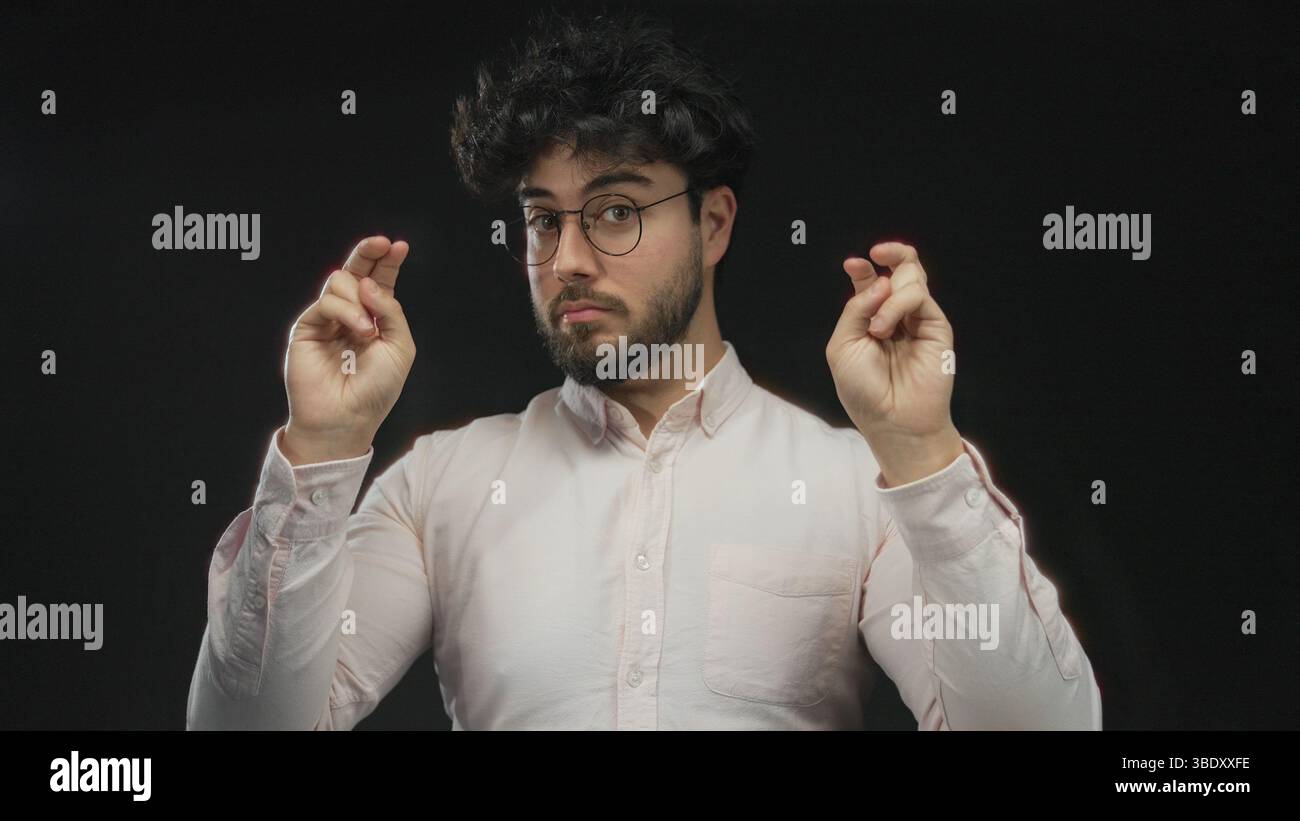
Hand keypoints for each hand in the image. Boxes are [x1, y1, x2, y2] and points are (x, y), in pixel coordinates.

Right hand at [283, 236, 415, 459]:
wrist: (348, 418)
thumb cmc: (376, 390)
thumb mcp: (400, 348)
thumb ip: (392, 312)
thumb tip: (368, 282)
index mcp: (375, 319)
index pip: (378, 282)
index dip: (387, 262)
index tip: (399, 246)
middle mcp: (350, 315)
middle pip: (355, 271)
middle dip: (368, 253)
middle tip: (381, 242)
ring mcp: (327, 320)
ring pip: (340, 282)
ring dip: (360, 298)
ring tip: (368, 328)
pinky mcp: (307, 328)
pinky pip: (326, 302)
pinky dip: (346, 311)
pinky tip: (360, 329)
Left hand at [826, 241, 962, 484]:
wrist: (891, 419)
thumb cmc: (863, 390)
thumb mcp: (843, 346)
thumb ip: (856, 308)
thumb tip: (881, 279)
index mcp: (871, 320)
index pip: (872, 281)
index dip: (864, 268)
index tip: (853, 263)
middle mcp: (896, 316)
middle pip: (901, 270)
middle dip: (892, 253)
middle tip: (876, 253)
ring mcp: (918, 320)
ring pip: (912, 278)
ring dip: (888, 295)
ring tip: (877, 329)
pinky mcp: (937, 327)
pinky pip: (919, 297)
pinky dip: (898, 305)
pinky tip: (885, 330)